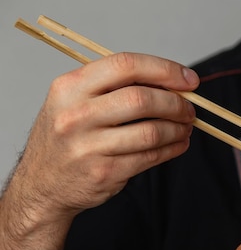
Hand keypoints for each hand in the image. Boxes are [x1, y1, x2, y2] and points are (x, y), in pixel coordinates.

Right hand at [10, 52, 198, 221]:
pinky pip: (150, 157)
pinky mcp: (105, 172)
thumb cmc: (67, 137)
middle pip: (141, 100)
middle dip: (176, 103)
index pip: (125, 66)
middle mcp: (76, 115)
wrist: (42, 184)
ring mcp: (89, 146)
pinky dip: (172, 149)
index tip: (188, 79)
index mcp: (70, 87)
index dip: (164, 70)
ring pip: (151, 132)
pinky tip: (179, 144)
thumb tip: (170, 82)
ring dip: (178, 129)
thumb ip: (114, 87)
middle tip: (189, 109)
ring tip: (186, 127)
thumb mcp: (74, 101)